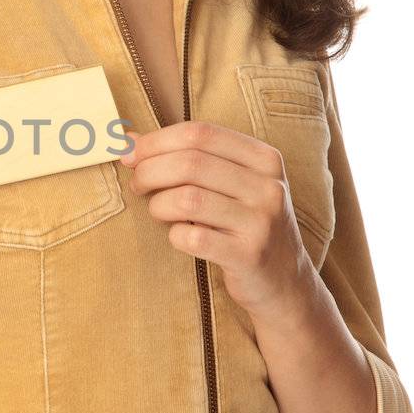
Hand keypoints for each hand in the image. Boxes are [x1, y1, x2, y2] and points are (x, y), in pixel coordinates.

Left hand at [119, 119, 316, 317]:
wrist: (284, 279)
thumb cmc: (244, 223)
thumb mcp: (232, 183)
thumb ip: (190, 157)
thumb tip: (129, 139)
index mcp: (264, 158)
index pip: (200, 133)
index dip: (157, 141)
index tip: (130, 153)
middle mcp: (268, 186)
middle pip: (190, 163)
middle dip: (150, 171)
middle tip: (137, 184)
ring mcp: (261, 222)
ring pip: (187, 199)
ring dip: (158, 204)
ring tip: (157, 211)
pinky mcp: (248, 255)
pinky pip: (192, 237)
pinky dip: (174, 235)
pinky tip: (179, 236)